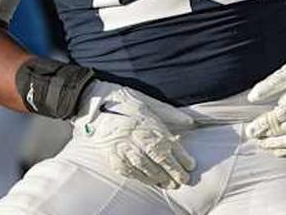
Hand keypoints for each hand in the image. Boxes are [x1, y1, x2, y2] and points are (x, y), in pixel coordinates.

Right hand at [75, 82, 195, 188]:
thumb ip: (169, 113)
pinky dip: (142, 178)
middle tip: (183, 179)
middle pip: (161, 159)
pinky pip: (130, 172)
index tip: (190, 164)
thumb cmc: (123, 101)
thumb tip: (189, 121)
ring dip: (160, 178)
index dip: (182, 157)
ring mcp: (125, 149)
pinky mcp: (113, 156)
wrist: (94, 104)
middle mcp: (138, 138)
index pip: (170, 145)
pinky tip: (150, 181)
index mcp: (149, 124)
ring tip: (169, 183)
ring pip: (146, 169)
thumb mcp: (148, 102)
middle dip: (174, 171)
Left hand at [244, 49, 285, 156]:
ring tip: (265, 146)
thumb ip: (270, 84)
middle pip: (283, 132)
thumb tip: (252, 97)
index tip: (250, 130)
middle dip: (267, 137)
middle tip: (254, 139)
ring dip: (279, 146)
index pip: (275, 119)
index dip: (261, 126)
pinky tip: (283, 151)